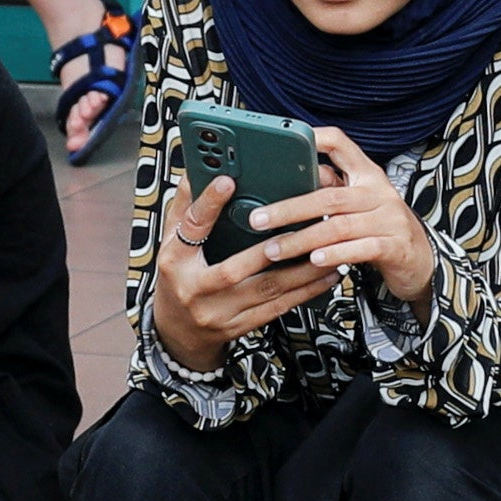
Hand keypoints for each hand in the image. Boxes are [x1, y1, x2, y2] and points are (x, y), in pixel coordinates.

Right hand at [150, 177, 343, 367]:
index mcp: (175, 260)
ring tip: (327, 251)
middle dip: (274, 249)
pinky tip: (325, 278)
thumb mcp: (173, 240)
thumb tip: (198, 168)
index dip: (208, 204)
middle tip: (305, 228)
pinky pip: (276, 309)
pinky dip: (304, 292)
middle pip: (235, 268)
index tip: (227, 181)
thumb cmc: (178, 278)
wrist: (178, 332)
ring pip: (265, 290)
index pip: (191, 228)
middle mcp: (195, 289)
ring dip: (302, 272)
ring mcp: (218, 312)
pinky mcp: (239, 326)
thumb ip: (187, 206)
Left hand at [269, 129, 436, 309]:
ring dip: (302, 239)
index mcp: (367, 175)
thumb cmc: (382, 229)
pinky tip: (314, 260)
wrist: (421, 260)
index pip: (341, 144)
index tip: (286, 141)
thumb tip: (286, 184)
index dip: (315, 139)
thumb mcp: (359, 204)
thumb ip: (330, 191)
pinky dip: (335, 255)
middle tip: (259, 220)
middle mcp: (379, 193)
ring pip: (339, 226)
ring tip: (275, 250)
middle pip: (329, 196)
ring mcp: (390, 219)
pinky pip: (361, 248)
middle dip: (289, 209)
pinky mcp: (395, 246)